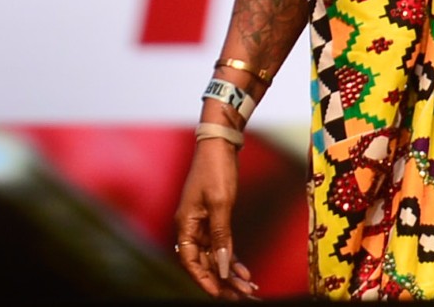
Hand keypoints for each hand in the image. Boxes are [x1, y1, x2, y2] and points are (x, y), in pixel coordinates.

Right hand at [173, 138, 258, 297]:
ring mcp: (201, 223)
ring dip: (229, 272)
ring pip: (213, 256)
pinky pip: (219, 245)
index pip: (191, 262)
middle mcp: (190, 227)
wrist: (220, 142)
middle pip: (203, 263)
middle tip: (243, 295)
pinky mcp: (212, 218)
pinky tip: (243, 270)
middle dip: (223, 281)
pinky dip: (231, 258)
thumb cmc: (216, 169)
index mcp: (185, 224)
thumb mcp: (221, 204)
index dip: (206, 281)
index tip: (223, 295)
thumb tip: (222, 268)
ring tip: (248, 287)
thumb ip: (221, 238)